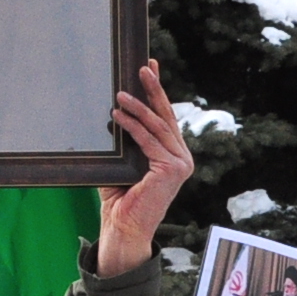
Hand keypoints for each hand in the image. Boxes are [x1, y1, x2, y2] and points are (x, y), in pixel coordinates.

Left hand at [95, 63, 194, 276]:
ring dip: (138, 106)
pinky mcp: (172, 169)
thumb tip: (114, 112)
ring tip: (119, 94)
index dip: (157, 92)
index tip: (150, 68)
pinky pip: (149, 141)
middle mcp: (182, 157)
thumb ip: (126, 141)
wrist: (123, 227)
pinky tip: (118, 116)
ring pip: (157, 126)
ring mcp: (180, 163)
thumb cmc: (121, 199)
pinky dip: (132, 127)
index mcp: (173, 154)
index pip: (165, 117)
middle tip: (142, 67)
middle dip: (154, 89)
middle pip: (166, 116)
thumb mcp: (124, 162)